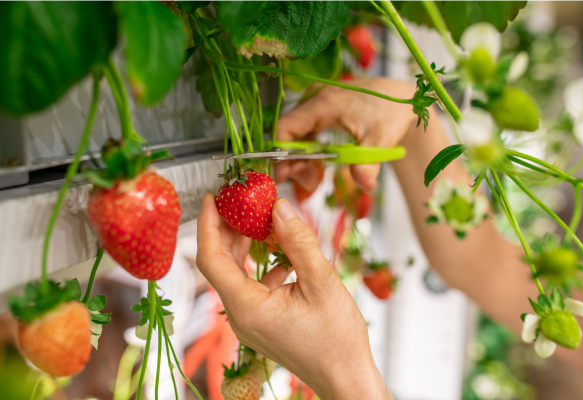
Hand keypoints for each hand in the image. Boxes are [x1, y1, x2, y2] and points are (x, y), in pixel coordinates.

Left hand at [196, 194, 391, 399]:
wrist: (346, 377)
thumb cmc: (337, 339)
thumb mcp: (322, 282)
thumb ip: (298, 241)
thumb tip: (279, 207)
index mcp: (247, 308)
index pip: (211, 259)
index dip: (207, 225)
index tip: (211, 198)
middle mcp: (241, 316)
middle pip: (221, 264)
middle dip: (228, 229)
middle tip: (240, 201)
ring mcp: (249, 321)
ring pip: (236, 274)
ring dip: (245, 245)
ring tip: (260, 219)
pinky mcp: (261, 322)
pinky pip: (251, 286)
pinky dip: (261, 264)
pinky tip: (282, 253)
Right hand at [276, 78, 418, 191]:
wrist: (402, 97)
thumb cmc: (392, 112)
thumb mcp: (381, 140)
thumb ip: (368, 163)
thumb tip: (364, 184)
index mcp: (324, 104)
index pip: (286, 127)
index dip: (280, 154)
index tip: (285, 177)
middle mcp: (315, 100)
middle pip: (288, 133)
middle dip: (292, 161)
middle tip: (309, 184)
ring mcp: (316, 103)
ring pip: (295, 134)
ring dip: (300, 158)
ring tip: (314, 179)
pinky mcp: (320, 110)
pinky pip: (304, 132)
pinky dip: (307, 151)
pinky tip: (317, 166)